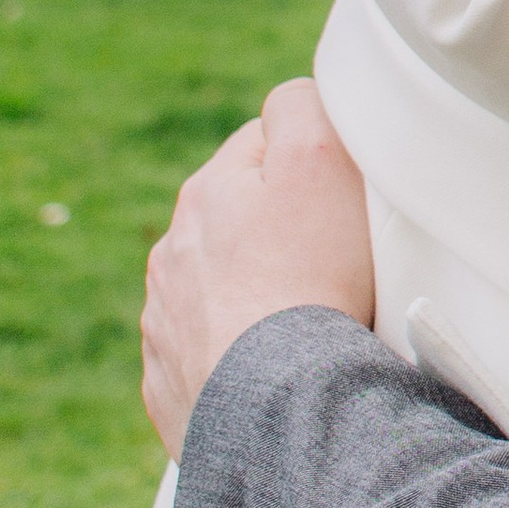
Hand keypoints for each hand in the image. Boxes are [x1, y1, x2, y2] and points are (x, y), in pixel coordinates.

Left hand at [141, 81, 376, 458]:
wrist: (276, 407)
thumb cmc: (310, 279)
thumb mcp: (319, 158)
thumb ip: (301, 105)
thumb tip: (289, 100)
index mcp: (204, 193)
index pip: (261, 145)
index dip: (310, 162)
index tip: (343, 197)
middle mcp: (172, 254)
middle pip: (237, 220)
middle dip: (278, 231)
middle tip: (334, 261)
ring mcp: (166, 323)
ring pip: (219, 289)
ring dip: (255, 294)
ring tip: (309, 322)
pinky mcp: (173, 387)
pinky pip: (212, 357)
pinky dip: (240, 357)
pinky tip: (278, 368)